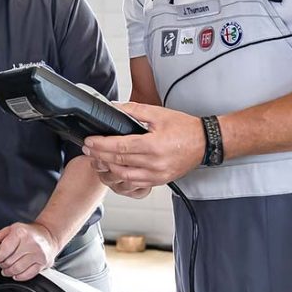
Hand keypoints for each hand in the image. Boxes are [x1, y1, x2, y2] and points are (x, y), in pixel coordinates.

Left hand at [0, 222, 59, 281]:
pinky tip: (16, 274)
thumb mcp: (10, 230)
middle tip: (1, 263)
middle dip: (2, 264)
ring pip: (18, 269)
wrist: (48, 235)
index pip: (4, 250)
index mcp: (21, 233)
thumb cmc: (28, 232)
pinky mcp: (43, 263)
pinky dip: (20, 277)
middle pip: (10, 261)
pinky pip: (28, 274)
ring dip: (9, 272)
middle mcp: (31, 243)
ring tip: (7, 270)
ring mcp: (38, 254)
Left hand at [82, 102, 204, 191]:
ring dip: (107, 169)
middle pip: (118, 162)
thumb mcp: (158, 113)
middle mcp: (154, 163)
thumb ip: (134, 110)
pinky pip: (135, 183)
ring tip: (96, 160)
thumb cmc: (185, 128)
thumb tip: (113, 107)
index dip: (100, 144)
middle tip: (87, 149)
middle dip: (99, 155)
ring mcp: (157, 174)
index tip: (89, 141)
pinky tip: (112, 171)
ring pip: (124, 176)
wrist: (205, 143)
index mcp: (153, 145)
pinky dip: (121, 178)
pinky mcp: (159, 181)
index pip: (119, 147)